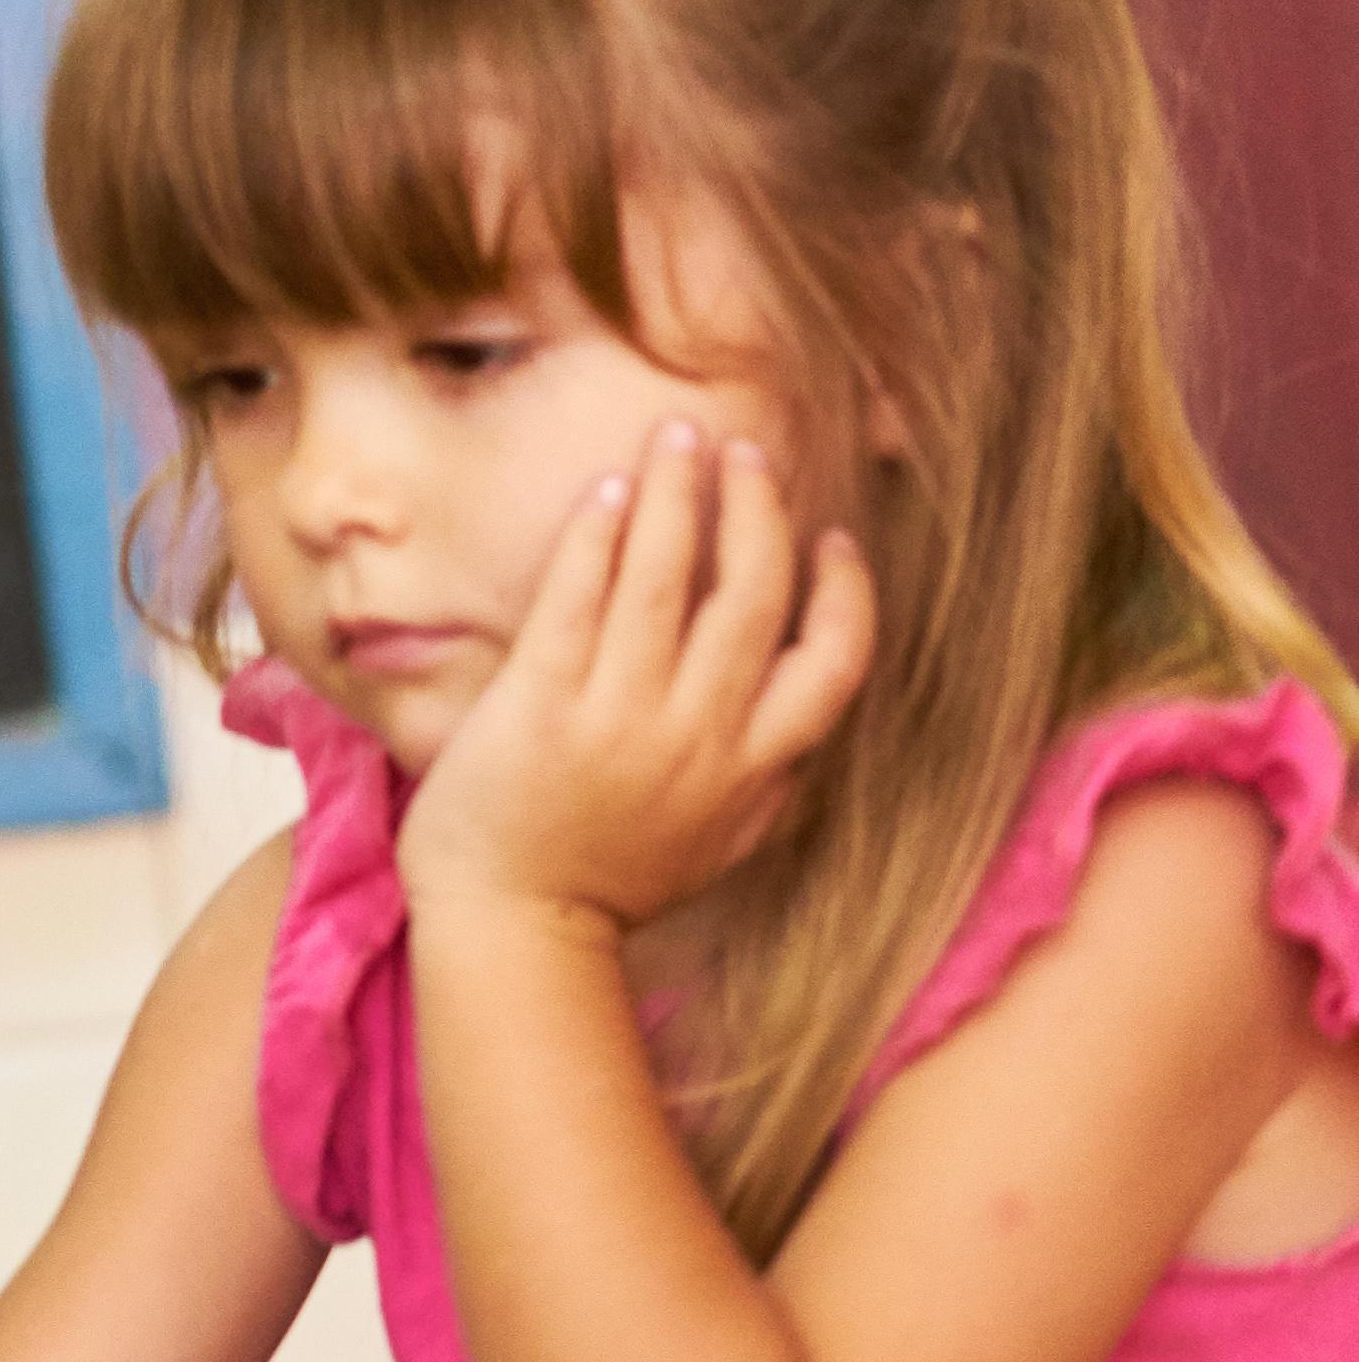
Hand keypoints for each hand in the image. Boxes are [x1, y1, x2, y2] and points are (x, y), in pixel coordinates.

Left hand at [399, 424, 876, 936]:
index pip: (837, 663)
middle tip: (747, 451)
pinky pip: (578, 600)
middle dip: (757, 510)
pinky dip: (597, 538)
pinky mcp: (541, 701)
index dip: (847, 593)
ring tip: (679, 437)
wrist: (513, 924)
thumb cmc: (611, 883)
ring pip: (668, 579)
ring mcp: (620, 713)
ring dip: (678, 495)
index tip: (834, 539)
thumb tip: (812, 733)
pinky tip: (607, 490)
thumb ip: (774, 785)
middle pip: (754, 595)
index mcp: (754, 765)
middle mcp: (699, 732)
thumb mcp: (724, 847)